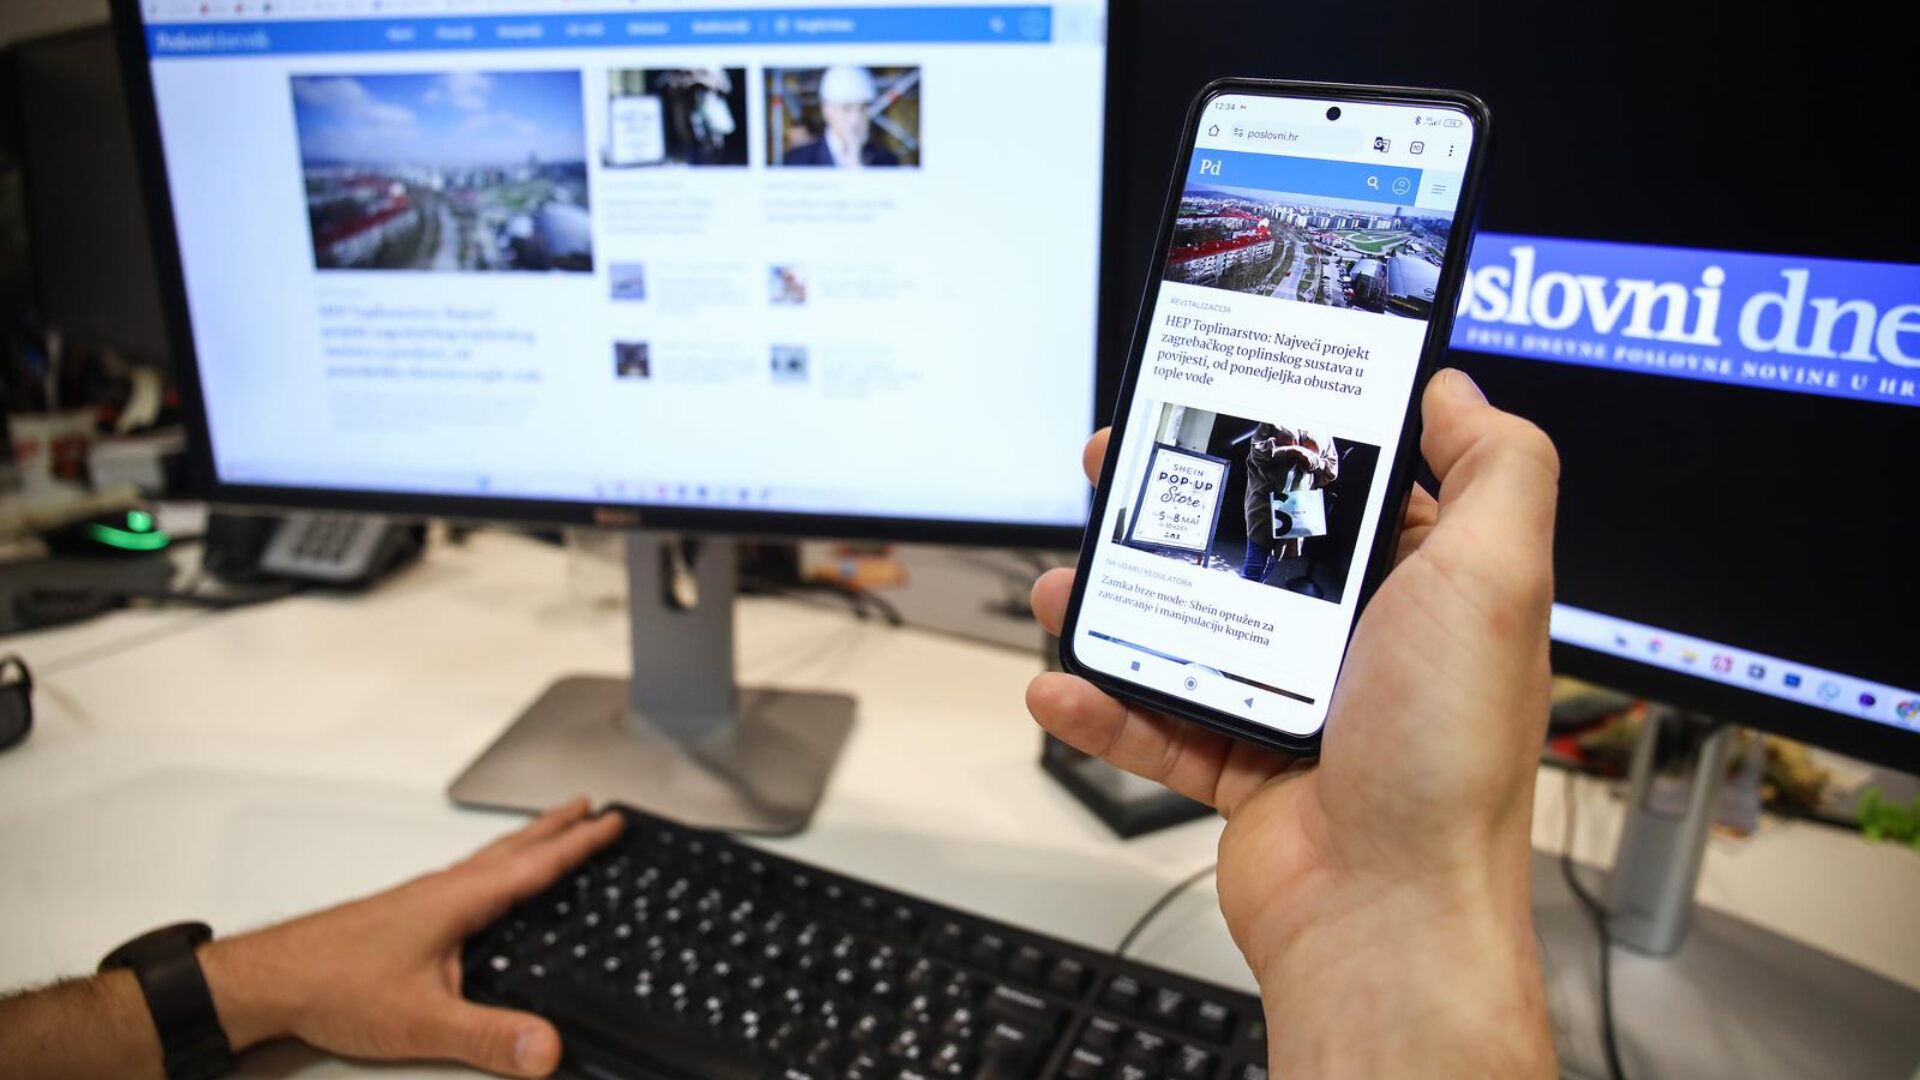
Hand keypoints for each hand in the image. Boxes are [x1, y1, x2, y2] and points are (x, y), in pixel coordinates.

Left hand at [200, 799, 622, 1077]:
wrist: (266, 981)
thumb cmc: (335, 989)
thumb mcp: (423, 1022)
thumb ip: (490, 1036)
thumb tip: (551, 1049)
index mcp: (459, 900)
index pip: (534, 866)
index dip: (578, 844)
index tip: (613, 821)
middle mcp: (442, 891)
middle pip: (512, 850)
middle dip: (555, 828)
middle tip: (590, 806)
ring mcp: (421, 902)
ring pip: (487, 863)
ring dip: (526, 845)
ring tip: (550, 836)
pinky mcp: (403, 918)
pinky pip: (466, 881)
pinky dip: (495, 871)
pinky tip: (488, 893)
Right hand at [1030, 370, 1558, 1076]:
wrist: (1385, 917)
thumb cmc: (1447, 760)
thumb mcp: (1496, 579)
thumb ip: (1496, 467)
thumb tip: (1459, 390)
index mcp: (1425, 589)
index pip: (1355, 488)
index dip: (1290, 437)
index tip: (1229, 398)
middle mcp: (1361, 643)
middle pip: (1251, 550)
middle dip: (1178, 511)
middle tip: (1118, 472)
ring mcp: (1296, 705)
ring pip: (1189, 631)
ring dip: (1120, 604)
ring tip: (1068, 583)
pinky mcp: (1242, 767)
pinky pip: (1156, 723)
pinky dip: (1103, 705)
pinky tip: (1062, 683)